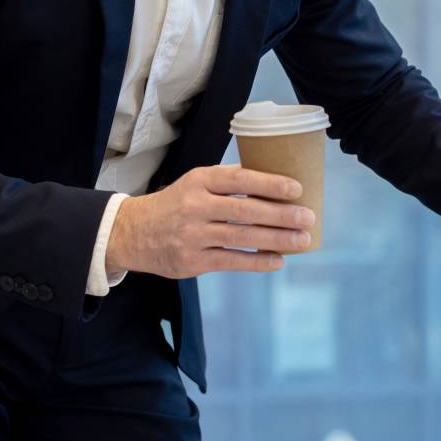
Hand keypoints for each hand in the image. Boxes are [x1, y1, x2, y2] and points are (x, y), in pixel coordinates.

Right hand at [106, 165, 314, 277]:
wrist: (132, 233)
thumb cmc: (177, 203)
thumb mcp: (196, 182)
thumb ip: (230, 180)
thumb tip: (276, 179)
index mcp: (199, 180)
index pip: (240, 179)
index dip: (270, 183)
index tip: (297, 189)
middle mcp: (195, 206)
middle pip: (246, 210)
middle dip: (282, 214)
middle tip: (308, 217)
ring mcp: (192, 235)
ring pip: (242, 237)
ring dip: (277, 239)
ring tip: (302, 240)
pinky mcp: (191, 261)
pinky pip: (232, 261)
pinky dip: (258, 261)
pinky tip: (279, 260)